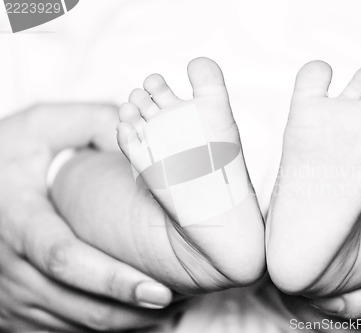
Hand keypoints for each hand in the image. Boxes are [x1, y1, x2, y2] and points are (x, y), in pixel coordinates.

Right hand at [0, 104, 172, 330]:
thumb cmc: (8, 152)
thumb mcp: (41, 126)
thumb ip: (91, 123)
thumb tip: (144, 135)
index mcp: (18, 219)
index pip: (64, 259)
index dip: (112, 279)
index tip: (157, 288)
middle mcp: (9, 264)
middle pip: (75, 302)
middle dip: (128, 309)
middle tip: (174, 300)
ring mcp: (8, 292)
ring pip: (71, 322)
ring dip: (120, 320)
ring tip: (163, 308)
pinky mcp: (11, 306)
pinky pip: (58, 327)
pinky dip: (98, 325)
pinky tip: (131, 313)